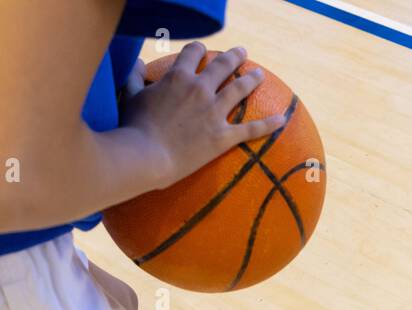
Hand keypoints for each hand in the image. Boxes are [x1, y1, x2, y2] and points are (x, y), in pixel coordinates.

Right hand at [121, 43, 287, 189]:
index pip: (193, 54)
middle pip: (222, 65)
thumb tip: (136, 62)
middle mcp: (200, 89)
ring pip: (239, 89)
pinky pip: (251, 129)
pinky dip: (268, 125)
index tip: (202, 51)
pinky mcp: (222, 136)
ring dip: (252, 79)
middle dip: (234, 57)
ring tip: (260, 74)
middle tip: (242, 53)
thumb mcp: (130, 97)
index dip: (199, 50)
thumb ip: (134, 77)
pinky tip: (281, 120)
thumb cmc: (133, 128)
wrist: (145, 156)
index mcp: (178, 77)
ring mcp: (213, 112)